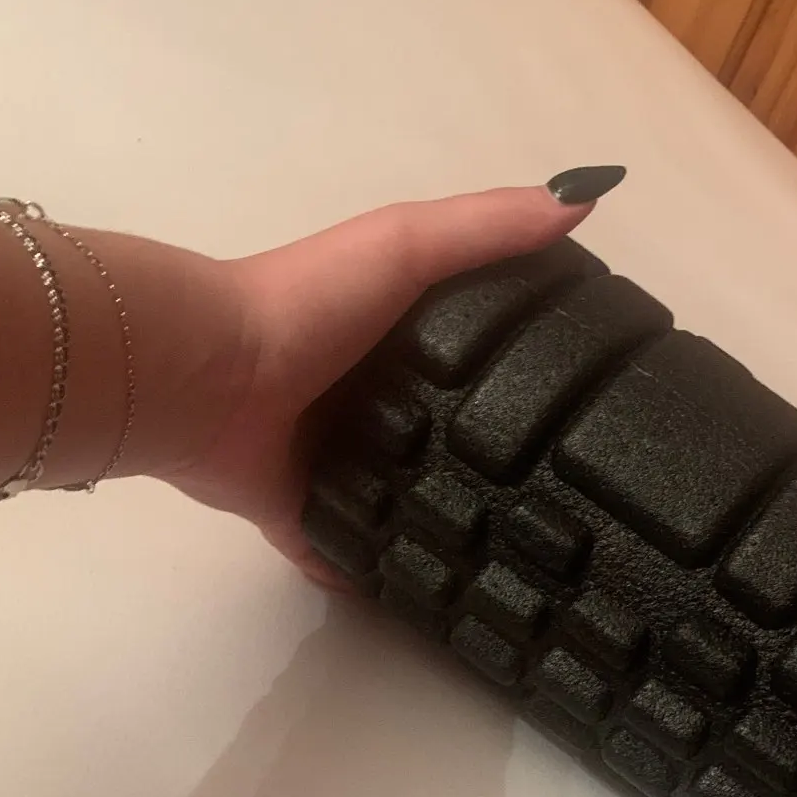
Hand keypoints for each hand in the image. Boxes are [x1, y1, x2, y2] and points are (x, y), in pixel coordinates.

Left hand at [165, 185, 599, 584]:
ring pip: (401, 496)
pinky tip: (428, 598)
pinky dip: (374, 574)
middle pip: (442, 432)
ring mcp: (328, 460)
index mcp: (389, 333)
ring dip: (440, 520)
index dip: (526, 367)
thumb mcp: (406, 244)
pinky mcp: (300, 513)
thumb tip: (587, 198)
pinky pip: (346, 552)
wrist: (202, 376)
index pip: (472, 350)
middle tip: (566, 498)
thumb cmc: (304, 303)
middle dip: (491, 460)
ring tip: (515, 557)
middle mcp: (362, 397)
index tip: (593, 397)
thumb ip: (489, 228)